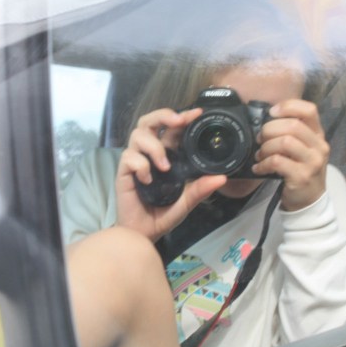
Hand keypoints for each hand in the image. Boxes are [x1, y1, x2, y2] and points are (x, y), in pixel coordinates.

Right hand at [116, 107, 226, 240]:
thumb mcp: (187, 201)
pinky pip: (129, 157)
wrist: (145, 232)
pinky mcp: (123, 172)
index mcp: (166, 154)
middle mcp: (150, 153)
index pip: (172, 129)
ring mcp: (136, 161)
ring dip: (154, 146)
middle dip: (163, 115)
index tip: (197, 113)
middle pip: (149, 121)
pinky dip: (141, 166)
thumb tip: (222, 178)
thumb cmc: (164, 214)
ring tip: (164, 166)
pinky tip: (147, 181)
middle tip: (178, 121)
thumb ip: (201, 189)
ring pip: (138, 134)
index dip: (182, 117)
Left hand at [252, 99, 328, 210]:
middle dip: (269, 130)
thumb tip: (267, 120)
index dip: (288, 106)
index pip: (309, 110)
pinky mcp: (301, 176)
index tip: (272, 112)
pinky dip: (263, 163)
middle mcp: (319, 146)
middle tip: (260, 139)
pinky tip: (259, 168)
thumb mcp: (303, 149)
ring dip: (266, 147)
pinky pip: (277, 162)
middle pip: (292, 125)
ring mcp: (312, 162)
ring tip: (260, 155)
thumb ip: (292, 133)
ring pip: (284, 142)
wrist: (309, 200)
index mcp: (318, 134)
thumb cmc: (301, 170)